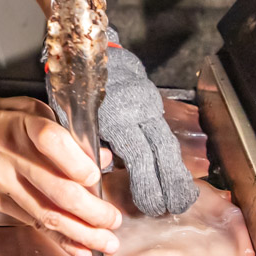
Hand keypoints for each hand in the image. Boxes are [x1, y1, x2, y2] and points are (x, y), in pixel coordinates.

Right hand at [0, 89, 121, 255]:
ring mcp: (0, 181)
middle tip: (114, 222)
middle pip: (56, 189)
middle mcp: (10, 155)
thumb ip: (64, 133)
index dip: (77, 162)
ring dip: (81, 233)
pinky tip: (79, 250)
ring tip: (107, 244)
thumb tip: (102, 159)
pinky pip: (31, 222)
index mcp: (22, 123)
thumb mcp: (27, 110)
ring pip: (46, 214)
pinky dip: (59, 239)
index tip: (96, 178)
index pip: (52, 141)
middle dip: (92, 211)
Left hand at [49, 28, 198, 216]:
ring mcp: (148, 106)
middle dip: (171, 182)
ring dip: (175, 172)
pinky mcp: (153, 104)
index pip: (138, 155)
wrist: (89, 49)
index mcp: (116, 115)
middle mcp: (138, 110)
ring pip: (167, 143)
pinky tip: (175, 175)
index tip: (149, 205)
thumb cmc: (75, 85)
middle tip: (175, 207)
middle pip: (161, 151)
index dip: (147, 182)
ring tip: (182, 198)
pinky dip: (170, 156)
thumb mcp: (73, 115)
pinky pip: (163, 133)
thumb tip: (96, 177)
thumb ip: (86, 144)